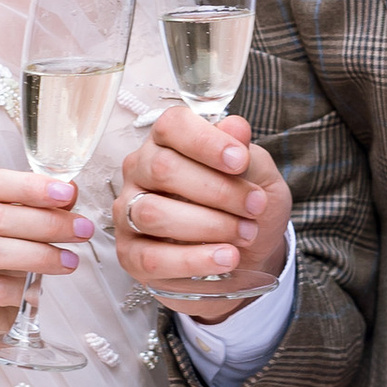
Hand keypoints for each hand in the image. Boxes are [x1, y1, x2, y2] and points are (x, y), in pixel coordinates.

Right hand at [0, 168, 90, 374]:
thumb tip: (70, 190)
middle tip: (82, 230)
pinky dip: (20, 289)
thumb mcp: (6, 229)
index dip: (29, 186)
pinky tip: (38, 291)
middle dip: (45, 222)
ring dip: (38, 254)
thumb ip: (31, 207)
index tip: (67, 194)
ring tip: (69, 261)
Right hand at [112, 105, 290, 320]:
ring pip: (152, 214)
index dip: (206, 141)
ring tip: (245, 234)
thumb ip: (246, 152)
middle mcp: (140, 171)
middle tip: (255, 206)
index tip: (241, 161)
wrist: (247, 252)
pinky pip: (151, 259)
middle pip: (163, 169)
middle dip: (217, 190)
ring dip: (208, 226)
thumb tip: (237, 128)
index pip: (172, 126)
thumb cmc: (244, 204)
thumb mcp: (257, 175)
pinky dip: (193, 260)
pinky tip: (224, 258)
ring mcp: (128, 212)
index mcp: (167, 141)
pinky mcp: (130, 255)